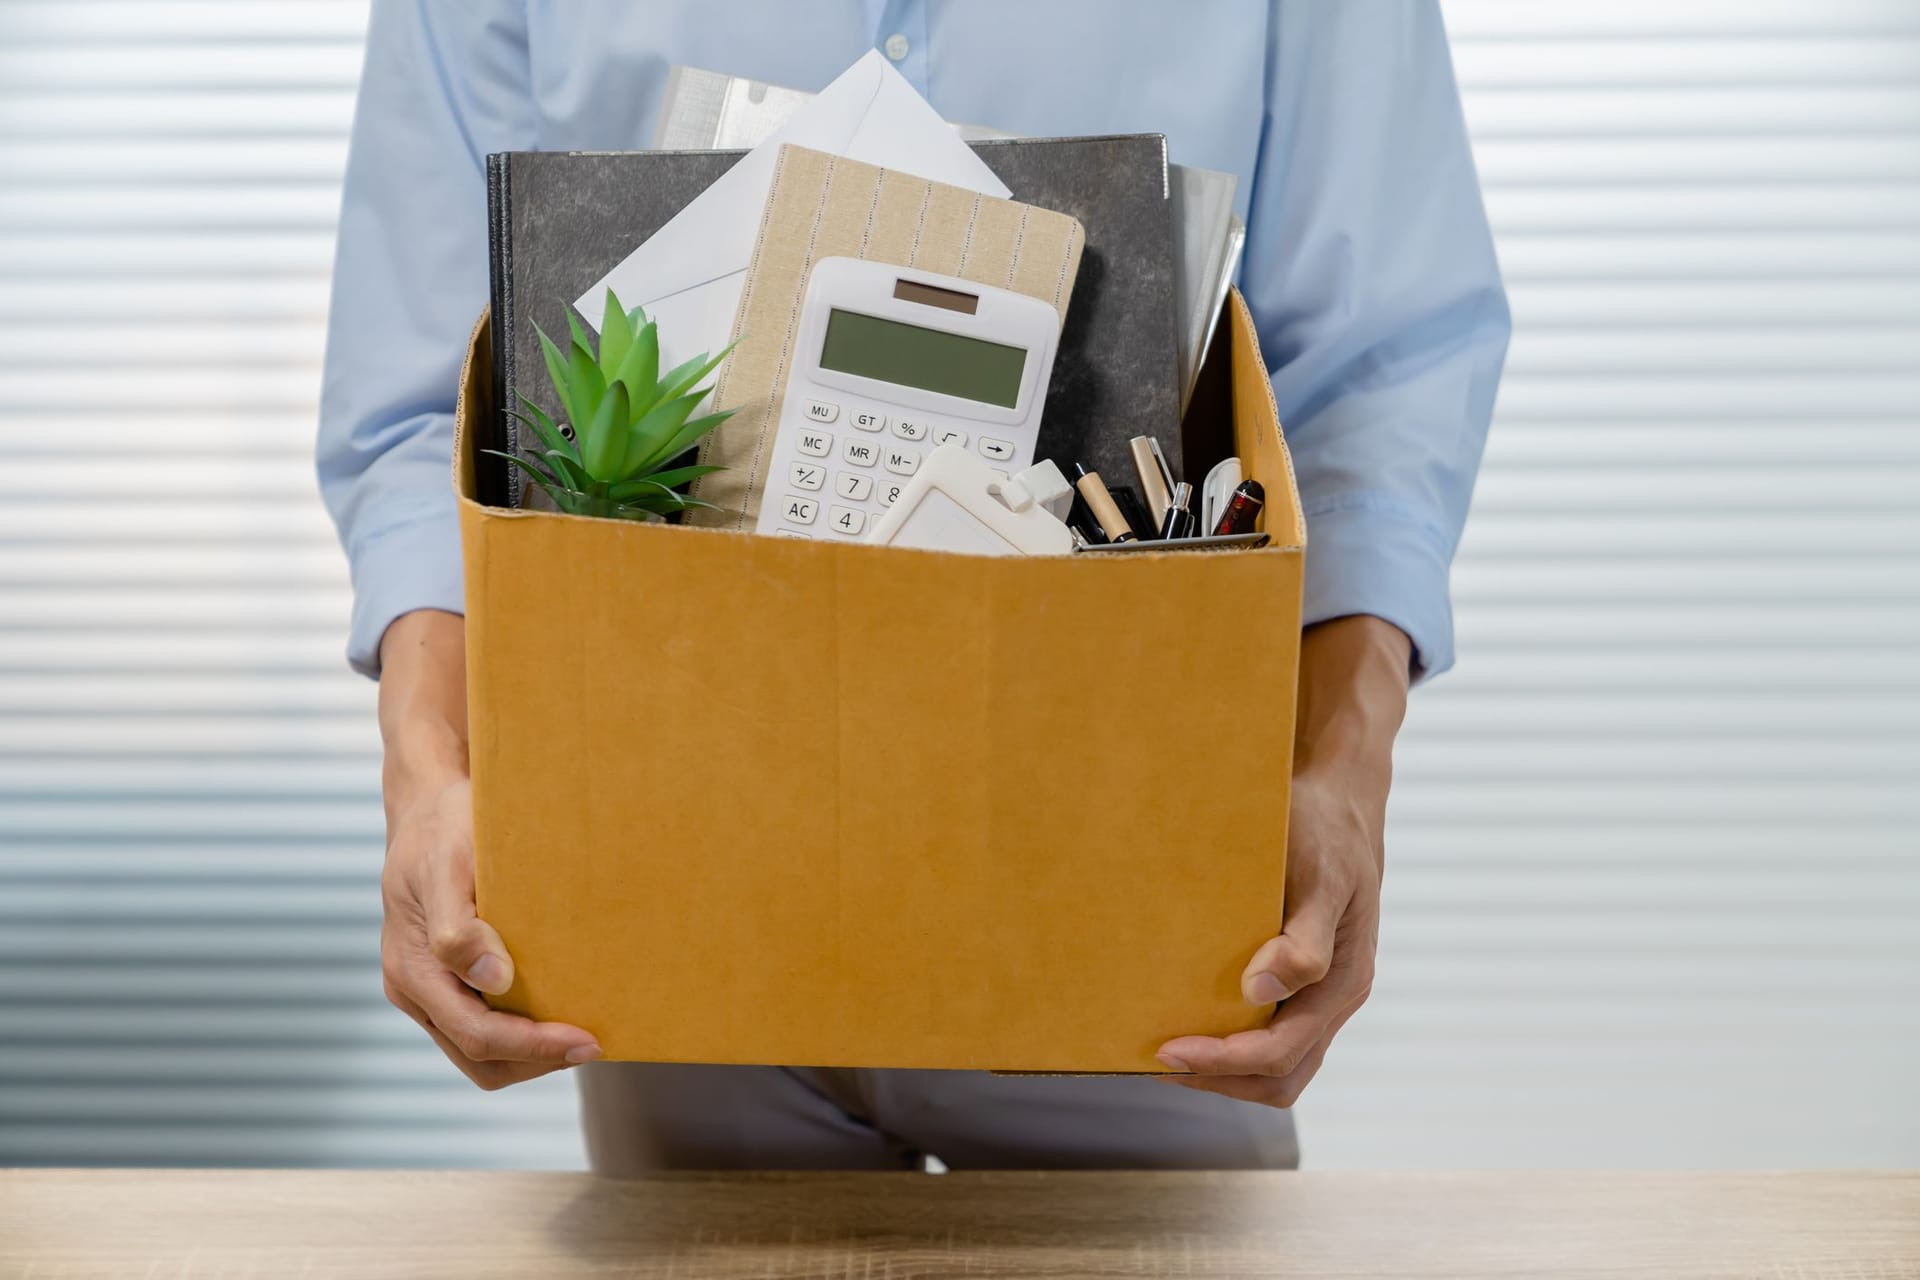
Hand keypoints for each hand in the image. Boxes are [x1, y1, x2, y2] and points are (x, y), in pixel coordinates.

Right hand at [376, 610, 599, 1088]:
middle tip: (593, 1042)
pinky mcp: (444, 980)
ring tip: (579, 1033)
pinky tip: (557, 1010)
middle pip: (479, 1059)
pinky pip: (480, 1026)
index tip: (586, 1040)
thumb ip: (458, 926)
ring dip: (529, 1054)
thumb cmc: (442, 828)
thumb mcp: (449, 865)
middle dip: (537, 1059)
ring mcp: (426, 988)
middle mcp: (415, 987)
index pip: (477, 1034)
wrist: (427, 805)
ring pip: (479, 1053)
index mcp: (413, 968)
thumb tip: (492, 979)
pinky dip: (519, 1033)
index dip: (534, 1046)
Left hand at [1156, 616, 1409, 1106]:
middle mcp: (1334, 997)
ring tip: (1169, 1052)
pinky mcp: (1301, 976)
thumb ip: (1305, 941)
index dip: (1223, 1061)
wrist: (1340, 792)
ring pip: (1276, 1061)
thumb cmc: (1327, 828)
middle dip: (1219, 1077)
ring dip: (1225, 1068)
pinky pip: (1270, 1028)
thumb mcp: (1322, 877)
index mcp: (1344, 981)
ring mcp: (1319, 990)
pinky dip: (1231, 1039)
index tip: (1167, 1051)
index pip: (1281, 1052)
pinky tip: (1191, 1016)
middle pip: (1280, 1076)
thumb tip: (1260, 989)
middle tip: (1157, 1059)